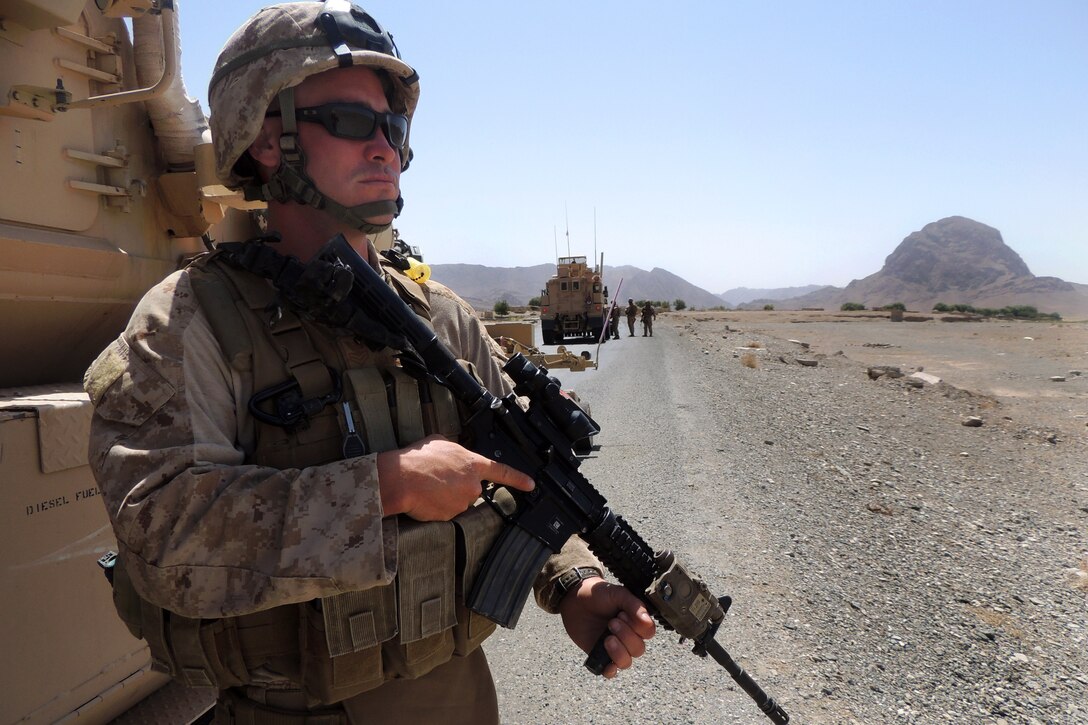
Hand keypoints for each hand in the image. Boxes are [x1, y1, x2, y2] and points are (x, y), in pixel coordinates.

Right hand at [376, 434, 534, 520]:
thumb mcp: (441, 442)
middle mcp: (472, 485)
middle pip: (472, 488)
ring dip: (446, 496)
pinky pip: (446, 512)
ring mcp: (462, 503)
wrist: (401, 479)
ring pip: (458, 501)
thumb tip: (455, 454)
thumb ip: (456, 450)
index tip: (530, 484)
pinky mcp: (450, 517)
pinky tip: (425, 498)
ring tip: (428, 486)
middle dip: (458, 485)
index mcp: (473, 464)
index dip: (518, 478)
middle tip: (437, 479)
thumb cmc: (418, 458)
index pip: (502, 472)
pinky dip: (437, 507)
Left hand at [558, 577, 655, 678]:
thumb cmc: (599, 594)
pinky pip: (610, 671)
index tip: (622, 614)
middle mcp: (628, 637)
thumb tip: (647, 622)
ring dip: (618, 652)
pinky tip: (607, 664)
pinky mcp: (600, 655)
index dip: (637, 627)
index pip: (648, 633)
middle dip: (625, 636)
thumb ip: (634, 605)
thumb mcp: (618, 594)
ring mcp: (615, 647)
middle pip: (638, 649)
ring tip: (607, 639)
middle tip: (611, 622)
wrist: (574, 597)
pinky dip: (610, 670)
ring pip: (626, 662)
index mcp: (635, 622)